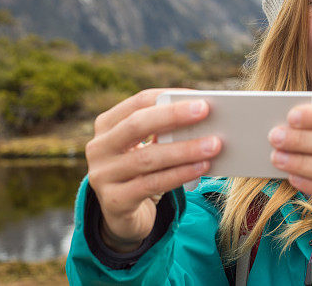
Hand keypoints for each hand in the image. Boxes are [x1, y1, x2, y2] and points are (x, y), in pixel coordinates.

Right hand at [85, 89, 221, 251]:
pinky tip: (202, 167)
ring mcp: (102, 175)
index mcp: (107, 125)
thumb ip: (165, 132)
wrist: (122, 215)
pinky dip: (179, 174)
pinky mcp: (114, 201)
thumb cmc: (142, 172)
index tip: (198, 96)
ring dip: (184, 149)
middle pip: (137, 125)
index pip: (138, 102)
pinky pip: (151, 184)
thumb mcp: (147, 147)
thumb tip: (204, 117)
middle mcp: (99, 147)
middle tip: (205, 110)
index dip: (168, 96)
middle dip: (173, 116)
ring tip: (213, 144)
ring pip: (147, 158)